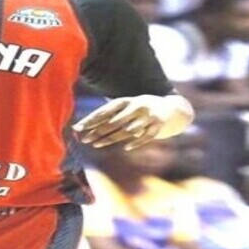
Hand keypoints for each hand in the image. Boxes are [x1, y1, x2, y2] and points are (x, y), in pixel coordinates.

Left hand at [72, 95, 194, 149]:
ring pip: (128, 130)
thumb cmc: (140, 110)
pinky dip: (136, 142)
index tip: (78, 128)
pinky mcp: (158, 125)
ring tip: (97, 144)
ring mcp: (148, 116)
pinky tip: (126, 148)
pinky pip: (146, 136)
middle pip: (114, 121)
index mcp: (126, 101)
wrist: (170, 107)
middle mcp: (137, 106)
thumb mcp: (126, 108)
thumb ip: (108, 116)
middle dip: (98, 131)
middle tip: (84, 139)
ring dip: (111, 138)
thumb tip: (82, 127)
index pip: (106, 110)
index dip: (92, 119)